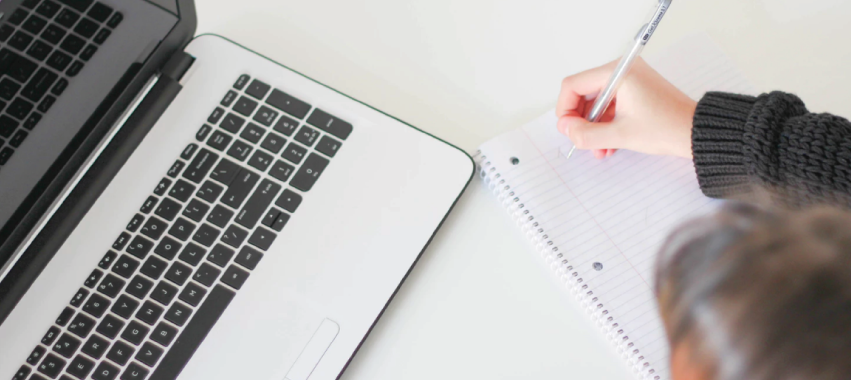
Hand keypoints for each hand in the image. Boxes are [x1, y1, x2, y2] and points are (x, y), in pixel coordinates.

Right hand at [556, 58, 696, 158]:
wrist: (696, 132)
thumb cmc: (667, 128)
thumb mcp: (620, 135)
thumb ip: (586, 133)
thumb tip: (566, 128)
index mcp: (618, 73)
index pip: (574, 85)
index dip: (565, 109)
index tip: (568, 129)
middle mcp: (623, 71)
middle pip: (584, 93)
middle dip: (581, 121)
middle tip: (582, 140)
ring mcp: (630, 80)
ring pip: (596, 103)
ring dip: (594, 127)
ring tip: (599, 148)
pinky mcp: (636, 91)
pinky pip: (610, 105)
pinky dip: (606, 124)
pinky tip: (609, 144)